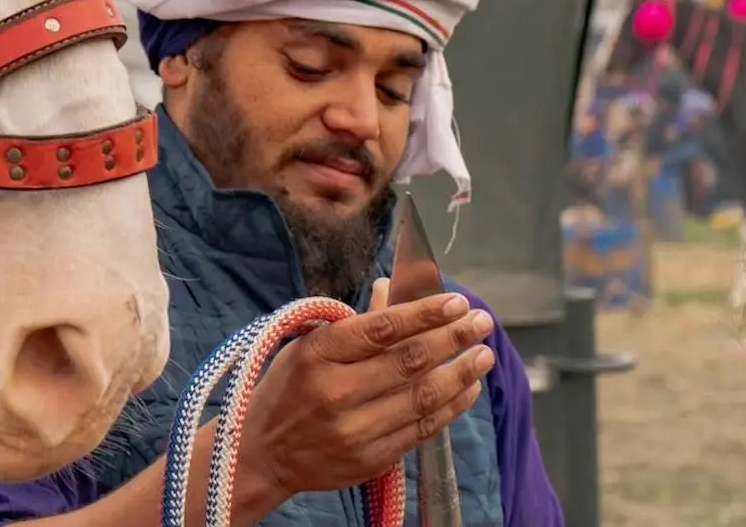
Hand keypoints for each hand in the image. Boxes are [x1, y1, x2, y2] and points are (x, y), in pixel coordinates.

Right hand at [240, 285, 494, 500]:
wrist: (262, 453)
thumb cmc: (287, 388)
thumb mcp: (309, 346)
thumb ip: (355, 324)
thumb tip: (392, 286)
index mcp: (318, 354)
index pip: (381, 328)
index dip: (424, 313)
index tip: (457, 301)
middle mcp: (336, 391)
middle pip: (408, 360)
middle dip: (452, 338)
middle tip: (482, 321)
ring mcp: (354, 429)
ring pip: (422, 396)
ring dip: (460, 373)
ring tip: (484, 354)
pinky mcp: (370, 459)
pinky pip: (421, 429)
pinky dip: (450, 407)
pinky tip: (467, 388)